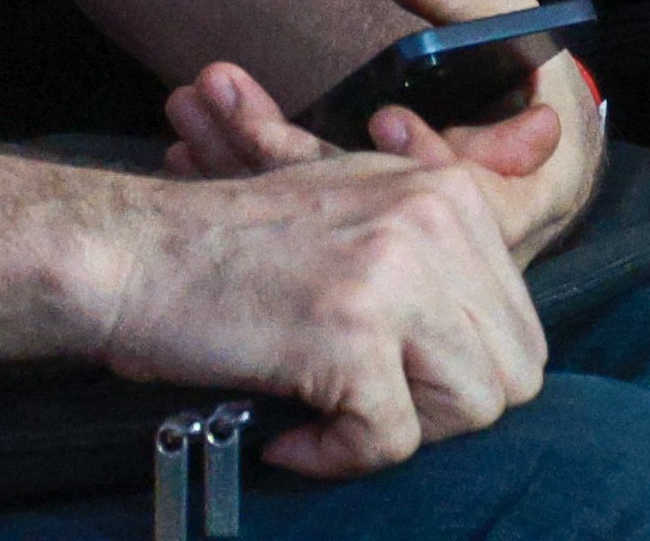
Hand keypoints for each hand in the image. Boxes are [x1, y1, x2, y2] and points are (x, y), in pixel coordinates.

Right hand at [95, 147, 546, 478]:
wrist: (129, 254)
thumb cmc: (232, 248)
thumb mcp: (355, 211)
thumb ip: (437, 258)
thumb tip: (508, 340)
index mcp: (447, 192)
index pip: (521, 326)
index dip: (459, 371)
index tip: (394, 371)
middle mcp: (434, 220)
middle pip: (511, 372)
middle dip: (440, 409)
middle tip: (363, 400)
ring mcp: (395, 273)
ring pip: (471, 408)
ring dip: (396, 431)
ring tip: (328, 410)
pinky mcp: (351, 332)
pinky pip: (391, 442)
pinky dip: (336, 457)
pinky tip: (290, 433)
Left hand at [161, 0, 598, 262]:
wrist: (517, 115)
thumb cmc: (521, 60)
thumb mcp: (502, 17)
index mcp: (518, 190)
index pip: (476, 199)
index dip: (427, 159)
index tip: (386, 112)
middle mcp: (455, 239)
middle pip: (373, 218)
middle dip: (286, 158)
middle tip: (212, 101)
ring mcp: (400, 249)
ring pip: (323, 219)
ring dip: (247, 165)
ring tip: (183, 112)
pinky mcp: (354, 239)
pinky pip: (301, 216)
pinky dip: (248, 174)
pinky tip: (188, 144)